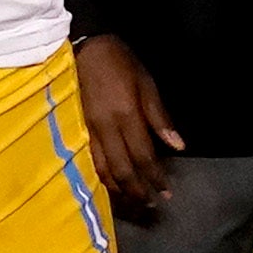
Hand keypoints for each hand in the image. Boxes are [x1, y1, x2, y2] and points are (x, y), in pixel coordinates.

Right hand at [72, 34, 182, 218]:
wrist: (81, 48)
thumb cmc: (118, 62)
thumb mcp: (146, 82)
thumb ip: (159, 117)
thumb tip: (178, 145)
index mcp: (126, 115)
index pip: (143, 156)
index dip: (155, 177)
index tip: (165, 192)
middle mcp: (106, 129)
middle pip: (123, 169)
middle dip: (138, 190)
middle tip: (151, 204)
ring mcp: (87, 132)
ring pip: (103, 171)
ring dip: (119, 190)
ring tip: (132, 201)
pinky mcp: (74, 131)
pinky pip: (88, 162)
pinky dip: (100, 178)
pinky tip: (108, 185)